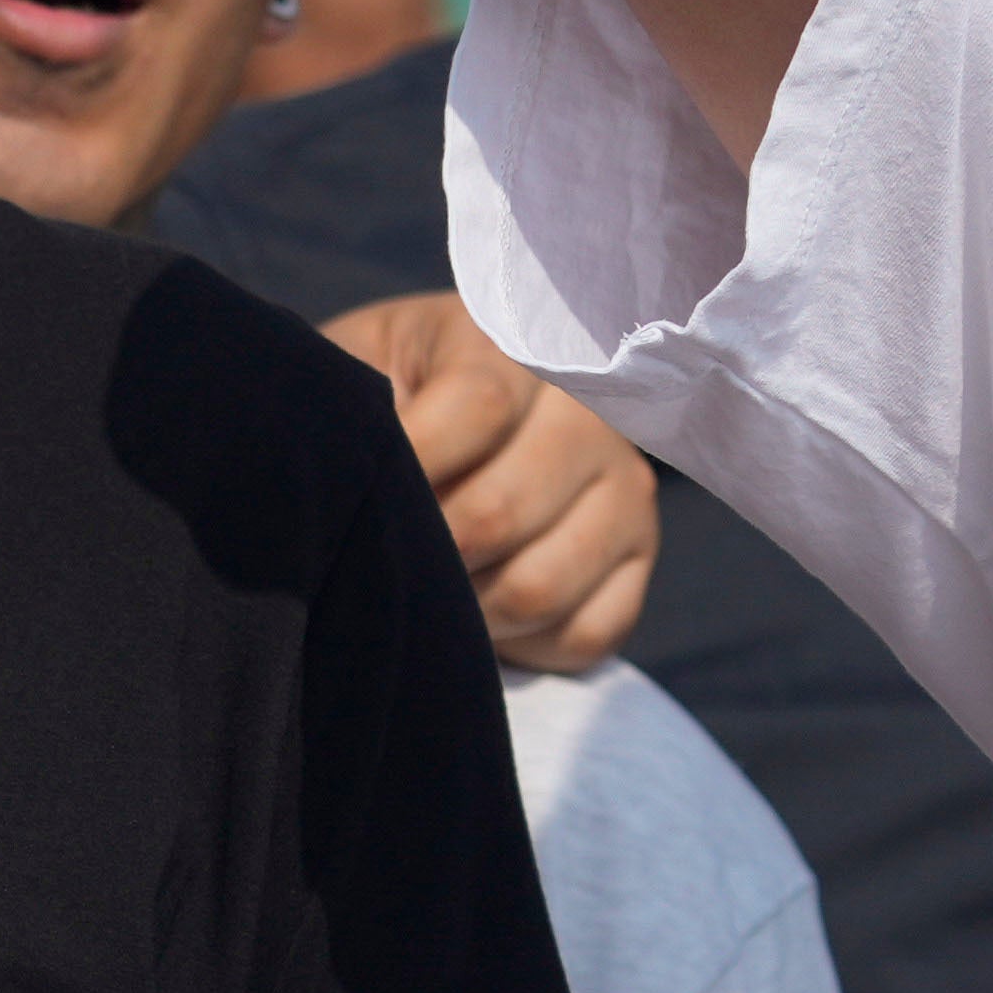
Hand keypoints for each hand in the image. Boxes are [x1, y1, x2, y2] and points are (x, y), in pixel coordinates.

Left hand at [334, 288, 655, 673]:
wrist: (427, 422)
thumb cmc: (379, 398)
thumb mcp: (357, 372)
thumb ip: (361, 409)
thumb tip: (360, 476)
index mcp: (514, 349)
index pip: (480, 408)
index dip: (411, 463)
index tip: (356, 495)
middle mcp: (587, 415)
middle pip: (501, 512)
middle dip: (420, 552)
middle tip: (375, 561)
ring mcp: (623, 489)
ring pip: (539, 586)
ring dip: (460, 610)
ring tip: (417, 588)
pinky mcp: (637, 558)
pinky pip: (582, 633)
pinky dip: (516, 644)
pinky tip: (474, 614)